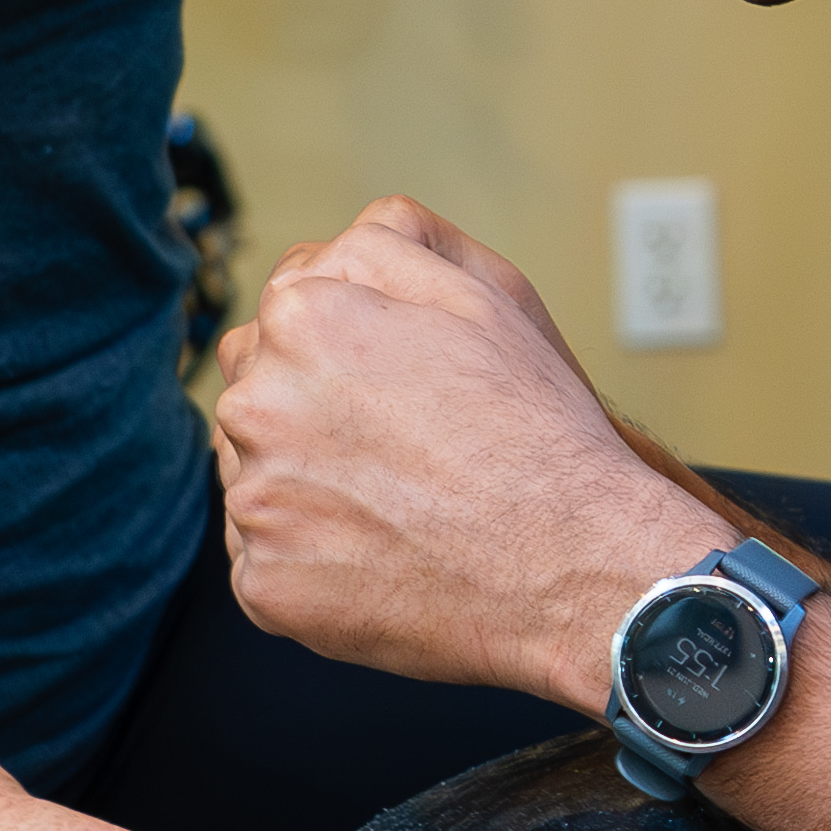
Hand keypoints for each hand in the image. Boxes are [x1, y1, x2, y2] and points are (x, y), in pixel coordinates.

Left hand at [212, 195, 710, 707]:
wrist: (575, 564)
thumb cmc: (537, 430)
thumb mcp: (480, 294)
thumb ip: (386, 244)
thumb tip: (322, 252)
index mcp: (302, 319)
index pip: (278, 323)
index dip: (340, 356)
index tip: (390, 394)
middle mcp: (258, 403)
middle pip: (256, 398)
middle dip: (308, 416)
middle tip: (397, 450)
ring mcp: (255, 500)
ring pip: (256, 480)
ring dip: (305, 488)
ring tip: (399, 506)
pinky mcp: (263, 585)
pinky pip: (266, 563)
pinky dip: (311, 563)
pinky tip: (381, 558)